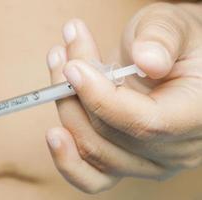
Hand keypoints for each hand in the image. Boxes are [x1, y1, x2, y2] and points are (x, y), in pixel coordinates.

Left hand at [45, 2, 201, 192]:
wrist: (170, 62)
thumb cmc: (171, 44)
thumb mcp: (171, 26)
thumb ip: (163, 38)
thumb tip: (147, 61)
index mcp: (196, 114)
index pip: (145, 121)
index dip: (101, 97)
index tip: (73, 67)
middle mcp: (176, 149)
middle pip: (109, 135)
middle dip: (75, 93)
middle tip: (63, 56)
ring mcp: (150, 162)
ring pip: (93, 150)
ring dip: (66, 109)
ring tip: (59, 69)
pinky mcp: (126, 163)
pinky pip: (94, 178)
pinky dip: (69, 161)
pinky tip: (55, 135)